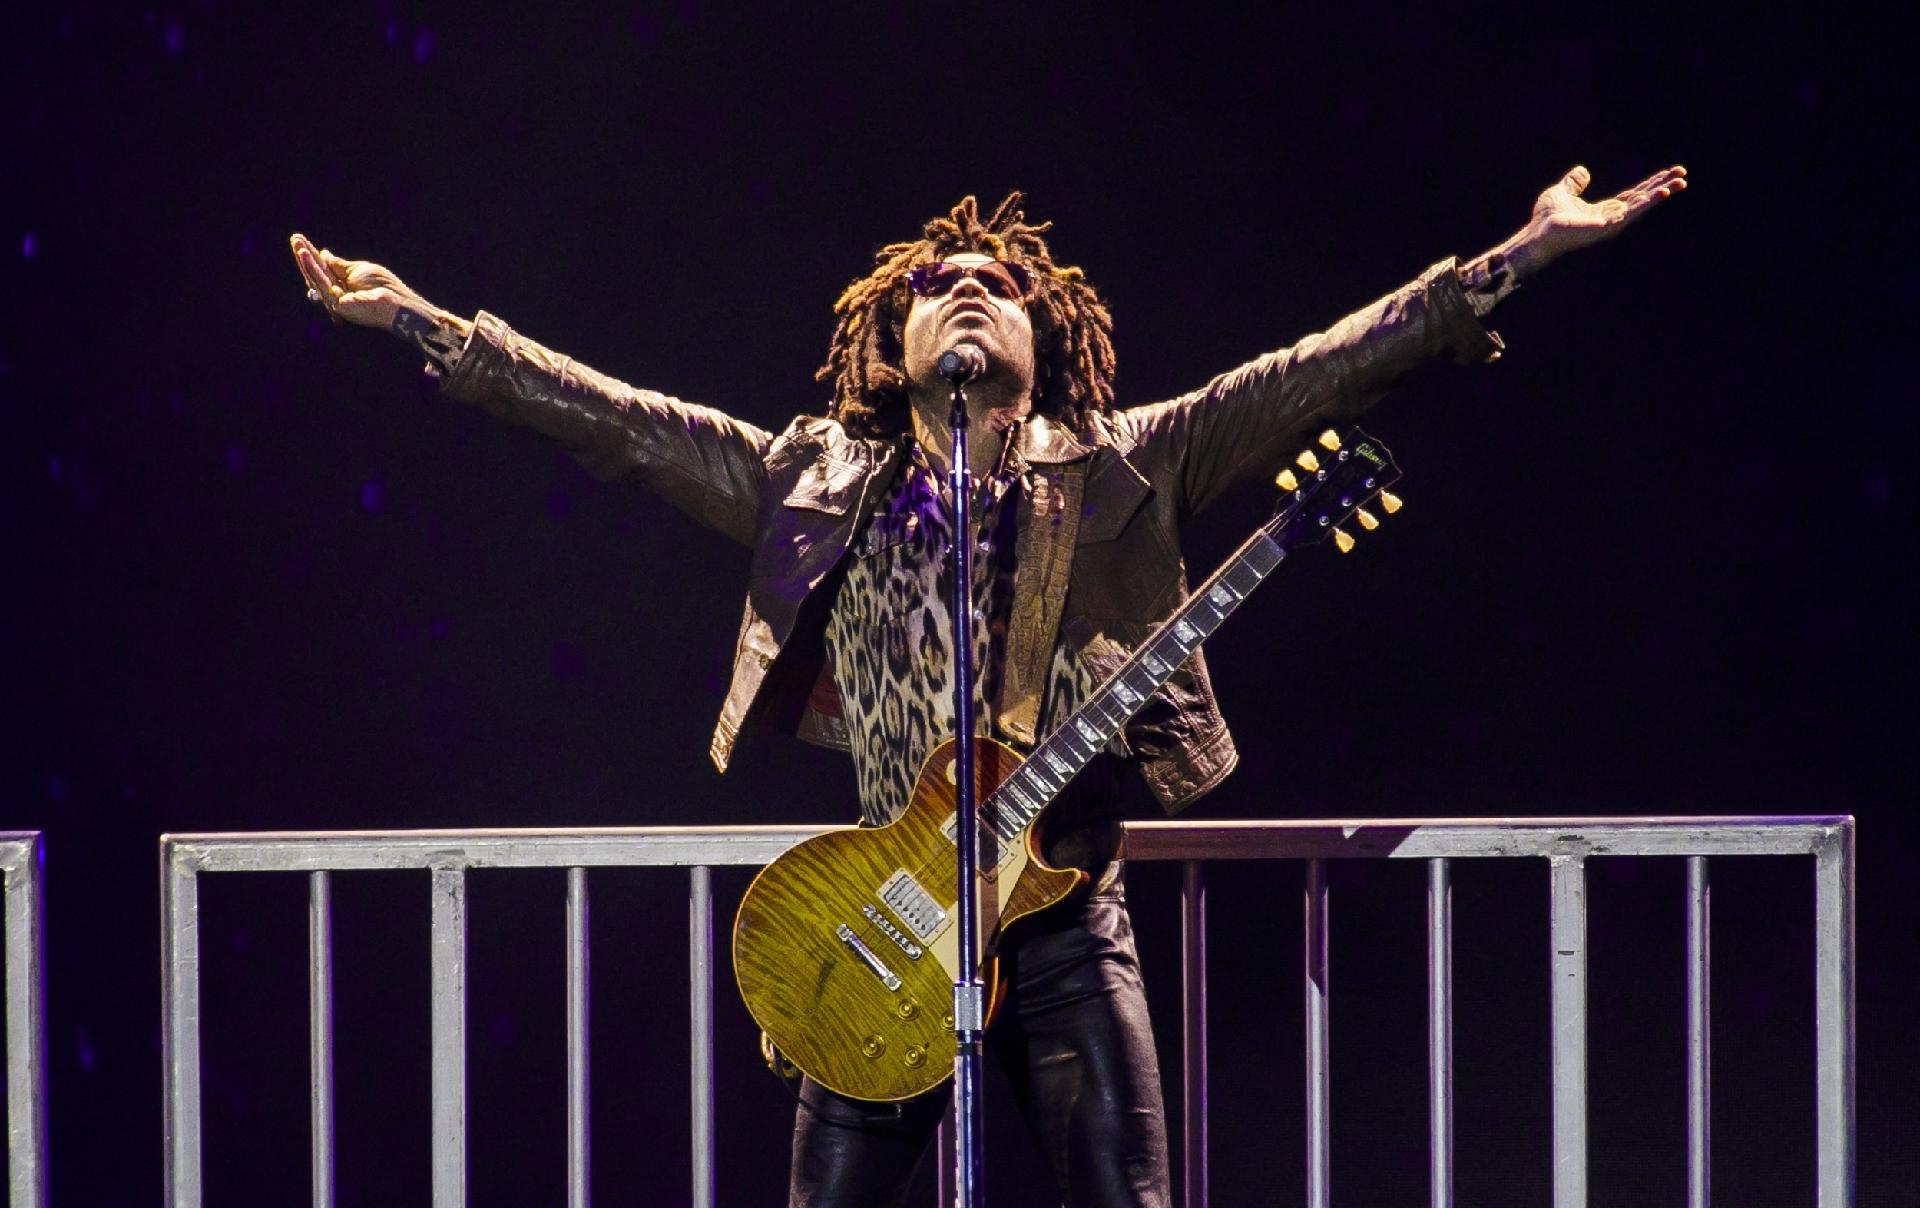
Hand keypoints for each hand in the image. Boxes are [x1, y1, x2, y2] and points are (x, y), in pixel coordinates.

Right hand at [289, 233, 428, 330]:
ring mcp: (335, 301)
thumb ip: (338, 265)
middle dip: (305, 256)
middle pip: (317, 273)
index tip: (301, 240)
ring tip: (297, 243)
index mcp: (343, 285)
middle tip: (294, 238)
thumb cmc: (382, 286)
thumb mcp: (357, 269)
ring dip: (305, 260)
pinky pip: (321, 283)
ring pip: (316, 277)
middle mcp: (337, 294)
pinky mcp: (336, 305)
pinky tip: (304, 255)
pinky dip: (312, 268)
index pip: (324, 268)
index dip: (313, 255)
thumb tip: (324, 254)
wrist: (395, 301)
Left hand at [1506, 164, 1687, 276]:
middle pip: (1643, 199)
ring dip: (1660, 194)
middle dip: (1663, 187)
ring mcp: (1610, 223)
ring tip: (1678, 184)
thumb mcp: (1562, 192)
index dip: (1651, 184)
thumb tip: (1583, 171)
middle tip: (1683, 175)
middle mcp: (1611, 217)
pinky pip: (1629, 213)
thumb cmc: (1547, 218)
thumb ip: (1574, 183)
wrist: (1536, 232)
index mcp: (1605, 210)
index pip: (1634, 195)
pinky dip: (1644, 204)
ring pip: (1641, 206)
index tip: (1669, 173)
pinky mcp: (1605, 226)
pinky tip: (1658, 194)